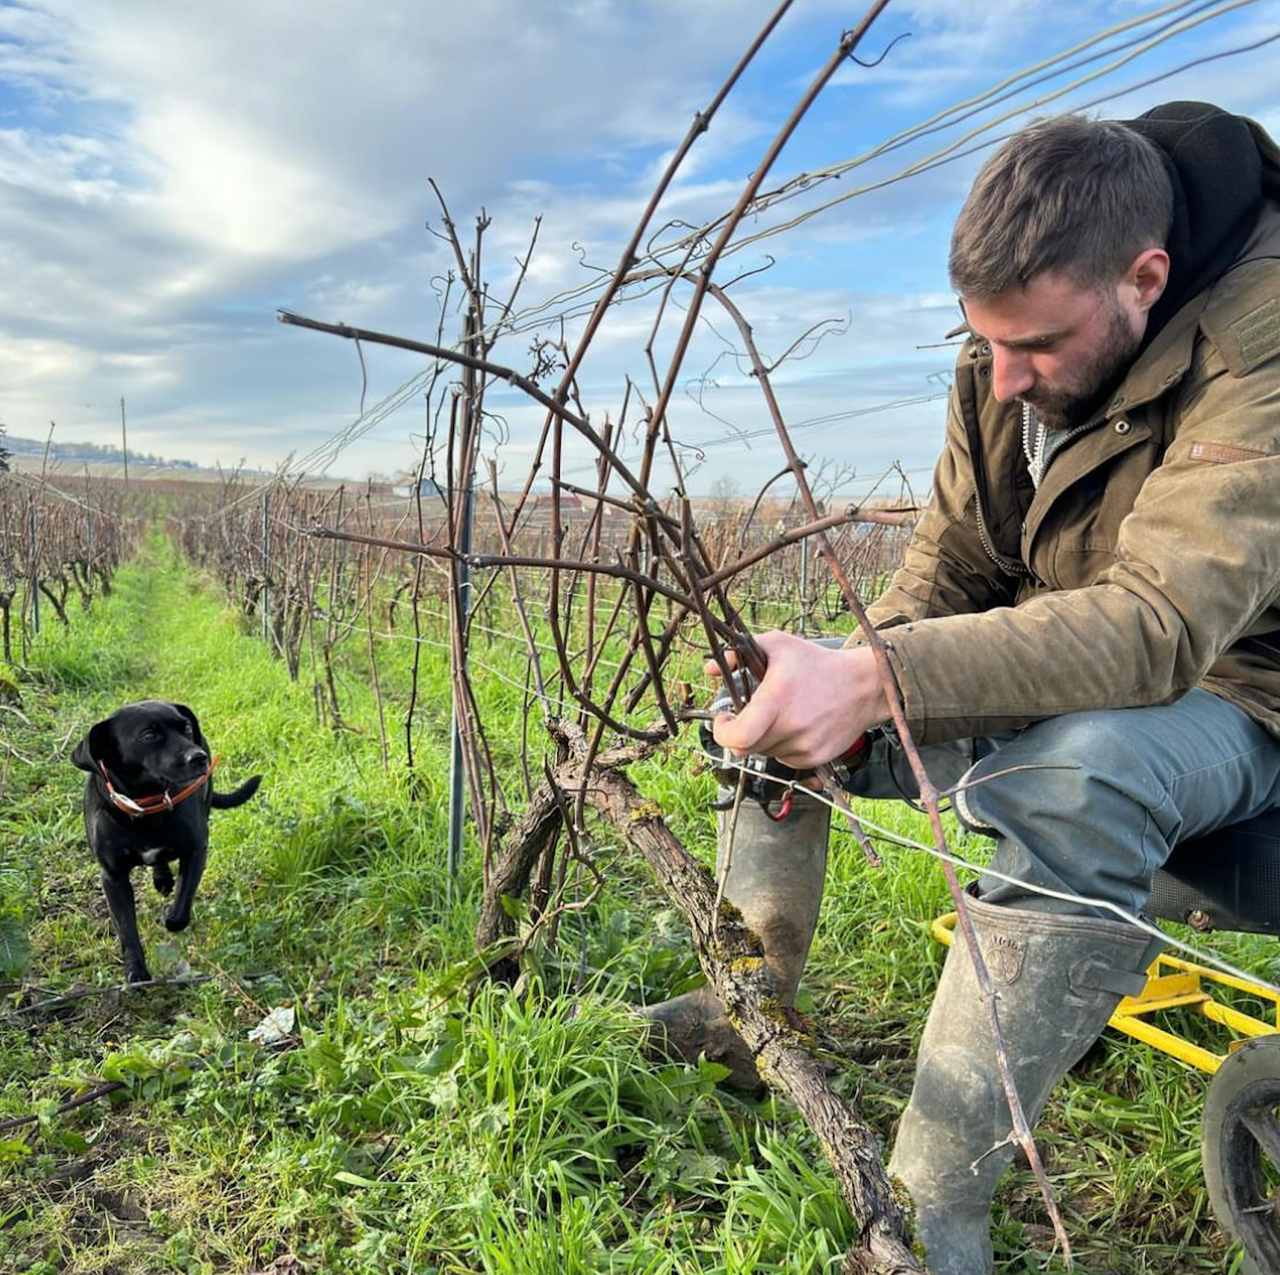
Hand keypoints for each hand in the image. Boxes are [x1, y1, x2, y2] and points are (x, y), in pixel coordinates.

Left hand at [706, 631, 889, 769]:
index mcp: (778, 701)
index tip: (723, 720)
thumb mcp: (778, 646)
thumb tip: (711, 670)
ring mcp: (805, 746)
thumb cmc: (818, 664)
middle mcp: (792, 728)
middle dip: (741, 733)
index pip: (739, 738)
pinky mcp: (815, 758)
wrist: (864, 686)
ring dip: (763, 738)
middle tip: (748, 716)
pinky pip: (785, 759)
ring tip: (780, 714)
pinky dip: (782, 745)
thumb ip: (739, 654)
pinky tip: (796, 724)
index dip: (722, 734)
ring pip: (765, 753)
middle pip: (747, 748)